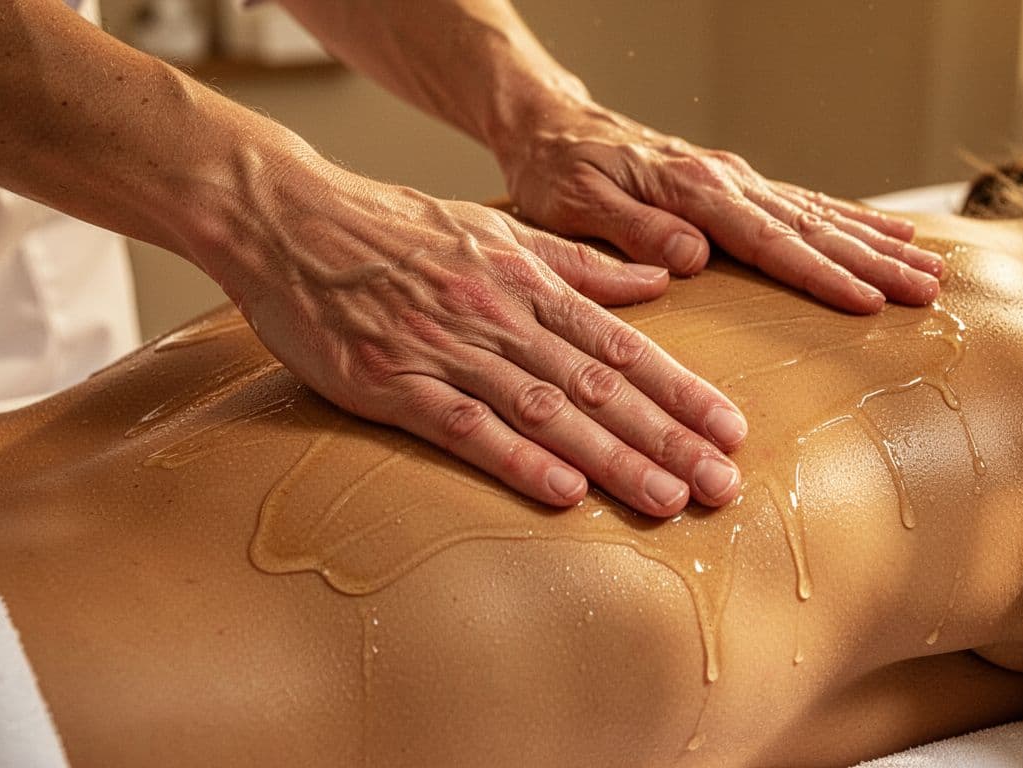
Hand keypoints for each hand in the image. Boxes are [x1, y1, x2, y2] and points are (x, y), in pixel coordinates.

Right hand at [213, 161, 745, 517]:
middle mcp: (500, 316)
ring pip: (545, 410)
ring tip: (667, 500)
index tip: (730, 430)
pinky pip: (463, 425)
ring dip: (611, 458)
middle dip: (667, 438)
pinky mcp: (391, 383)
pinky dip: (515, 458)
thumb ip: (581, 263)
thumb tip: (658, 281)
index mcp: (529, 281)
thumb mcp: (498, 228)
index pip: (623, 345)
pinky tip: (561, 491)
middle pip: (599, 385)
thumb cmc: (398, 228)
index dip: (680, 390)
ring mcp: (447, 350)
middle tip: (722, 485)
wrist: (291, 220)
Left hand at [495, 101, 943, 312]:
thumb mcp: (575, 203)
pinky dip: (851, 219)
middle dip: (873, 262)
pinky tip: (888, 233)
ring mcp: (735, 179)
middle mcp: (724, 179)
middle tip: (927, 292)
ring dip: (875, 243)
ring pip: (819, 214)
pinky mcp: (735, 184)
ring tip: (929, 268)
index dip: (820, 275)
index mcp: (690, 188)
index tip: (867, 302)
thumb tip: (694, 257)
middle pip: (811, 226)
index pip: (768, 240)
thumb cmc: (557, 169)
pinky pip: (804, 203)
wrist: (552, 125)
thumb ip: (633, 230)